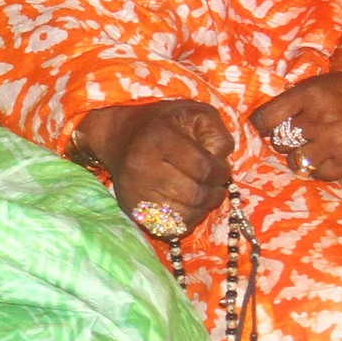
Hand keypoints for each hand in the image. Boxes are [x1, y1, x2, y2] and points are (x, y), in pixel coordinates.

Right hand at [74, 99, 233, 238]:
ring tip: (204, 196)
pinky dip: (187, 221)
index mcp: (161, 139)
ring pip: (184, 215)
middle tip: (216, 186)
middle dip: (214, 193)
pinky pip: (170, 228)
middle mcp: (144, 167)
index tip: (222, 169)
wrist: (119, 137)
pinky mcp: (133, 210)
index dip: (221, 173)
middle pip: (194, 195)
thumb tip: (222, 162)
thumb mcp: (195, 112)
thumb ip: (216, 133)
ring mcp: (136, 192)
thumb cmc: (163, 124)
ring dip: (203, 209)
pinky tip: (189, 207)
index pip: (203, 167)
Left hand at [248, 68, 341, 180]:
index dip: (263, 126)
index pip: (264, 119)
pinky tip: (332, 157)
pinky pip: (319, 174)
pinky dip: (321, 169)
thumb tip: (267, 123)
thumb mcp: (325, 84)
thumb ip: (298, 101)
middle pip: (279, 142)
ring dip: (302, 158)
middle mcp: (319, 117)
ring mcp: (334, 141)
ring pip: (296, 161)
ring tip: (316, 149)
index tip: (270, 128)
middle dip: (286, 142)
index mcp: (309, 93)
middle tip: (302, 137)